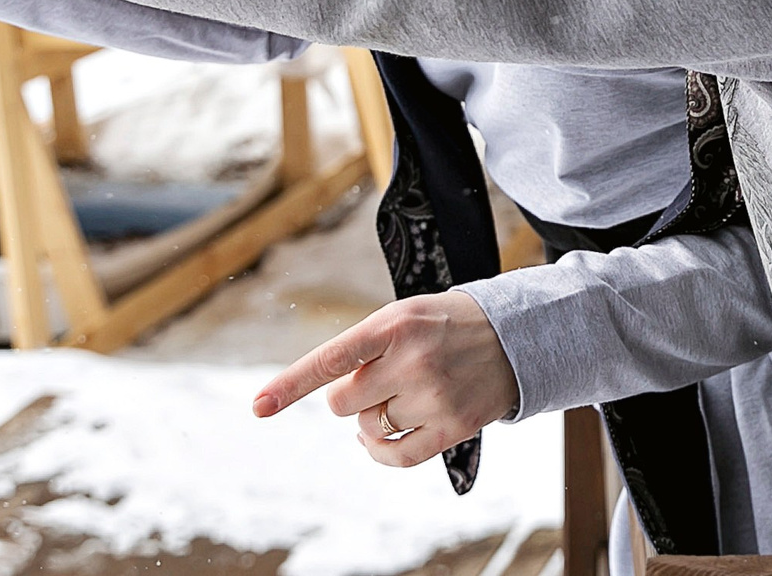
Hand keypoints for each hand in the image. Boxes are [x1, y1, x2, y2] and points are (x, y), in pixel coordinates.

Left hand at [249, 291, 519, 466]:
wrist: (513, 335)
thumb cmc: (444, 324)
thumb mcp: (403, 314)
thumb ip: (363, 347)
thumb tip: (330, 395)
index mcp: (394, 324)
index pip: (330, 359)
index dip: (291, 384)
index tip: (258, 406)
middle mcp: (412, 360)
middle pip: (342, 402)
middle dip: (349, 395)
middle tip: (376, 378)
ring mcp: (433, 397)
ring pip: (368, 427)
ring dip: (373, 417)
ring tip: (402, 393)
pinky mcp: (452, 428)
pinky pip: (397, 456)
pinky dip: (380, 452)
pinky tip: (380, 440)